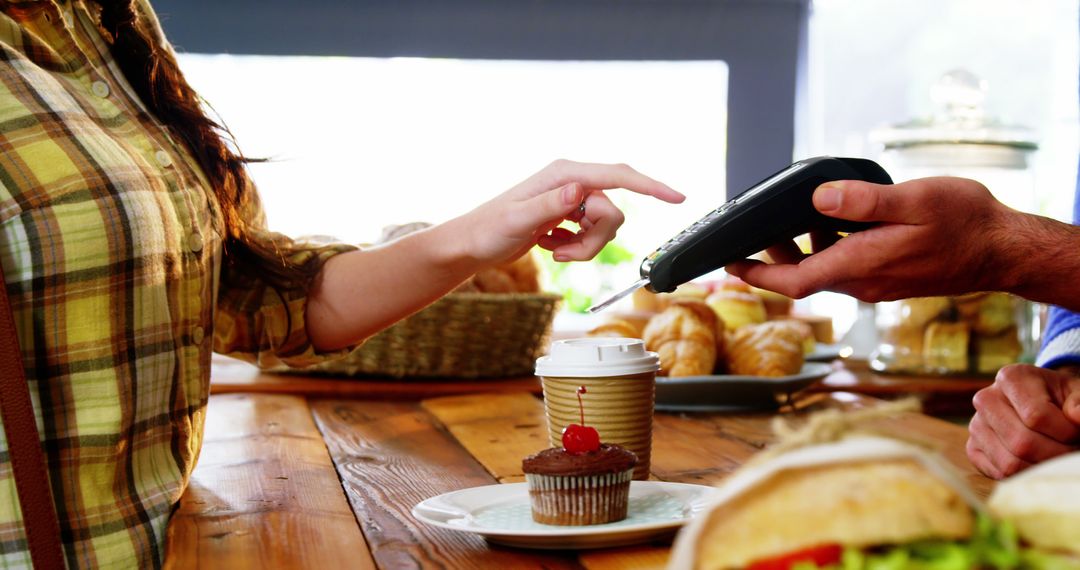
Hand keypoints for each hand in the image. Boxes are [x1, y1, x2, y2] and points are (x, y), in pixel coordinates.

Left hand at [456, 159, 683, 265]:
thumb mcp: (517, 221)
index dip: (651, 187)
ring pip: (605, 228)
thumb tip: (578, 191)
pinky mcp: (569, 215)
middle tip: (563, 252)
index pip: (618, 177)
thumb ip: (549, 206)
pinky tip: (550, 245)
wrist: (473, 245)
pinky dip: (575, 249)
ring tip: (553, 250)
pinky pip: (592, 236)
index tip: (678, 197)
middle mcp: (572, 181)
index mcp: (565, 175)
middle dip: (595, 240)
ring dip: (584, 248)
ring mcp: (571, 198)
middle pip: (613, 212)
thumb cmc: (488, 231)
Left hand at [725, 177, 1017, 301]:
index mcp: (861, 266)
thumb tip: (817, 199)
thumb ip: (863, 202)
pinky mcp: (886, 277)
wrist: (1003, 249)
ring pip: (822, 270)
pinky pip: (844, 266)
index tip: (729, 265)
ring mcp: (875, 283)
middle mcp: (863, 282)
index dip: (756, 275)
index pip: (794, 282)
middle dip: (772, 256)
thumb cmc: (966, 223)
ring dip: (801, 248)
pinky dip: (828, 246)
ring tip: (795, 215)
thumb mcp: (914, 200)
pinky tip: (835, 218)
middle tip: (755, 229)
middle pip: (801, 276)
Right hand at [966, 364, 1079, 478]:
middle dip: (1056, 454)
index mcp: (1011, 378)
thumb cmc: (1061, 399)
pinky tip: (1037, 462)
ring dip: (1042, 468)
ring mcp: (976, 425)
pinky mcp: (973, 448)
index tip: (1077, 432)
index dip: (1066, 432)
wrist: (1043, 405)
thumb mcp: (1077, 393)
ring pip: (1010, 463)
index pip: (1036, 416)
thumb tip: (1077, 417)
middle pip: (1022, 442)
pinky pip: (999, 474)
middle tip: (1071, 449)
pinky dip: (1024, 475)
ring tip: (1056, 456)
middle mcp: (986, 399)